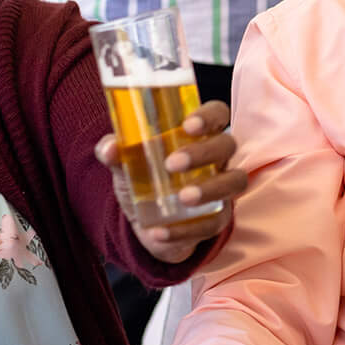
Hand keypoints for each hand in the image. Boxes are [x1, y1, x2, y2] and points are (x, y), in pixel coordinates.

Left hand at [97, 99, 246, 262]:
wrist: (146, 223)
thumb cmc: (144, 178)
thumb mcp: (126, 164)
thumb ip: (116, 152)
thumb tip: (110, 147)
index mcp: (199, 134)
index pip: (216, 114)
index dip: (208, 116)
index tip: (188, 124)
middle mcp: (217, 158)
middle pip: (226, 145)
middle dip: (203, 153)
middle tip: (171, 163)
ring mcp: (222, 188)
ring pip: (234, 182)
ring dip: (209, 189)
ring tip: (182, 197)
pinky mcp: (217, 219)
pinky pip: (213, 223)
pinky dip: (184, 230)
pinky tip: (160, 231)